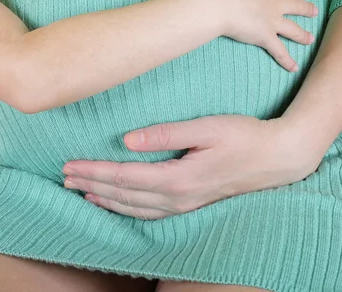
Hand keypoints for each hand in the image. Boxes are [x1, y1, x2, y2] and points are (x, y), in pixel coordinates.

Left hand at [63, 115, 324, 219]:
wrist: (278, 158)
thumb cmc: (244, 136)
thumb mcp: (206, 128)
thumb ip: (166, 134)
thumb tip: (127, 140)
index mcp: (179, 177)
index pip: (124, 177)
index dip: (94, 172)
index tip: (69, 165)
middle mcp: (178, 196)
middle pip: (123, 195)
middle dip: (91, 185)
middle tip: (64, 177)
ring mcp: (185, 204)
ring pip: (133, 208)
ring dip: (104, 199)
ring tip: (80, 191)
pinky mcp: (191, 203)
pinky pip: (149, 213)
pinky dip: (125, 209)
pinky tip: (114, 204)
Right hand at [210, 0, 317, 70]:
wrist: (219, 5)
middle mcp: (273, 4)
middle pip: (295, 6)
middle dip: (305, 8)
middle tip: (315, 11)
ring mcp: (272, 22)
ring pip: (292, 29)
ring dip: (302, 35)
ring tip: (310, 39)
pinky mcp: (265, 37)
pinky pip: (279, 51)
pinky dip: (287, 60)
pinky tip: (295, 67)